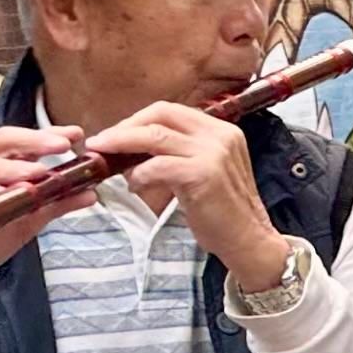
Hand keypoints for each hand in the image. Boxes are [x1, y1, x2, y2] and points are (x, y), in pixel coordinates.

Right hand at [0, 124, 92, 328]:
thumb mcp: (22, 223)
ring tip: (38, 174)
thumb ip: (51, 206)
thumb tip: (90, 193)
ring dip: (11, 170)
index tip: (74, 135)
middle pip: (0, 142)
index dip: (45, 137)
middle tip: (62, 146)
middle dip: (34, 142)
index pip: (18, 143)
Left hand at [87, 101, 287, 290]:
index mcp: (222, 131)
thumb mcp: (205, 170)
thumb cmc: (223, 212)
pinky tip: (135, 186)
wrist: (249, 242)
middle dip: (125, 127)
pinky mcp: (202, 174)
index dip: (137, 119)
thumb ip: (179, 152)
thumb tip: (133, 146)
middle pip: (160, 114)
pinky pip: (156, 166)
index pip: (171, 110)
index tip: (116, 134)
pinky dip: (138, 175)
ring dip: (122, 146)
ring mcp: (213, 154)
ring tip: (107, 162)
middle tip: (102, 144)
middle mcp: (220, 136)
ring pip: (154, 136)